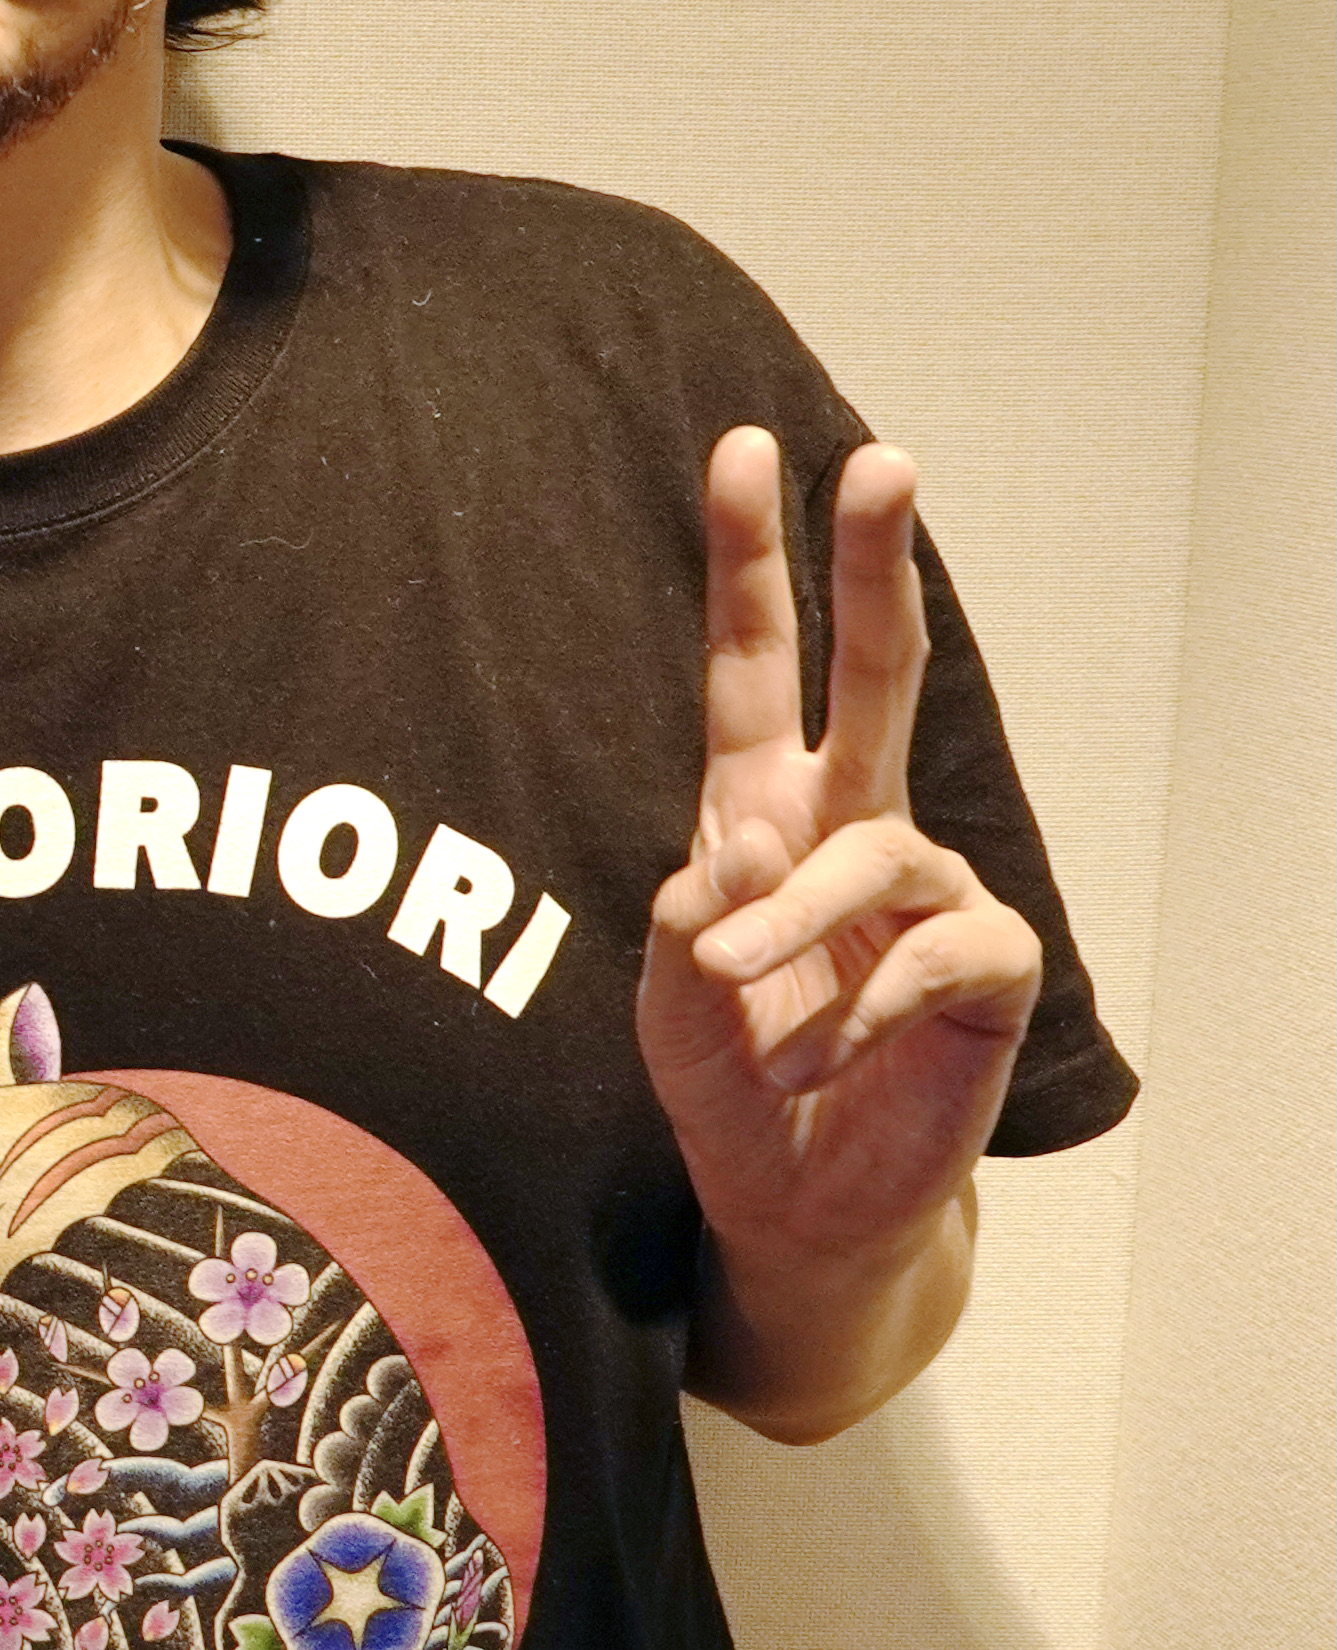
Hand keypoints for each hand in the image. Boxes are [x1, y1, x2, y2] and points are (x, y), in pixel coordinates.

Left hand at [633, 430, 1037, 1270]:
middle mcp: (849, 824)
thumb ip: (683, 922)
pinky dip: (855, 1014)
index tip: (741, 450)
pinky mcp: (984, 968)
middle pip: (875, 671)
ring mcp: (925, 890)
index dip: (747, 562)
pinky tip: (814, 1061)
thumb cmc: (724, 1076)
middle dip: (873, 566)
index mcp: (757, 804)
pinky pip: (926, 958)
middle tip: (882, 460)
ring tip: (735, 995)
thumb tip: (741, 843)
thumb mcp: (664, 998)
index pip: (751, 663)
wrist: (789, 1200)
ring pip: (867, 852)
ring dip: (790, 925)